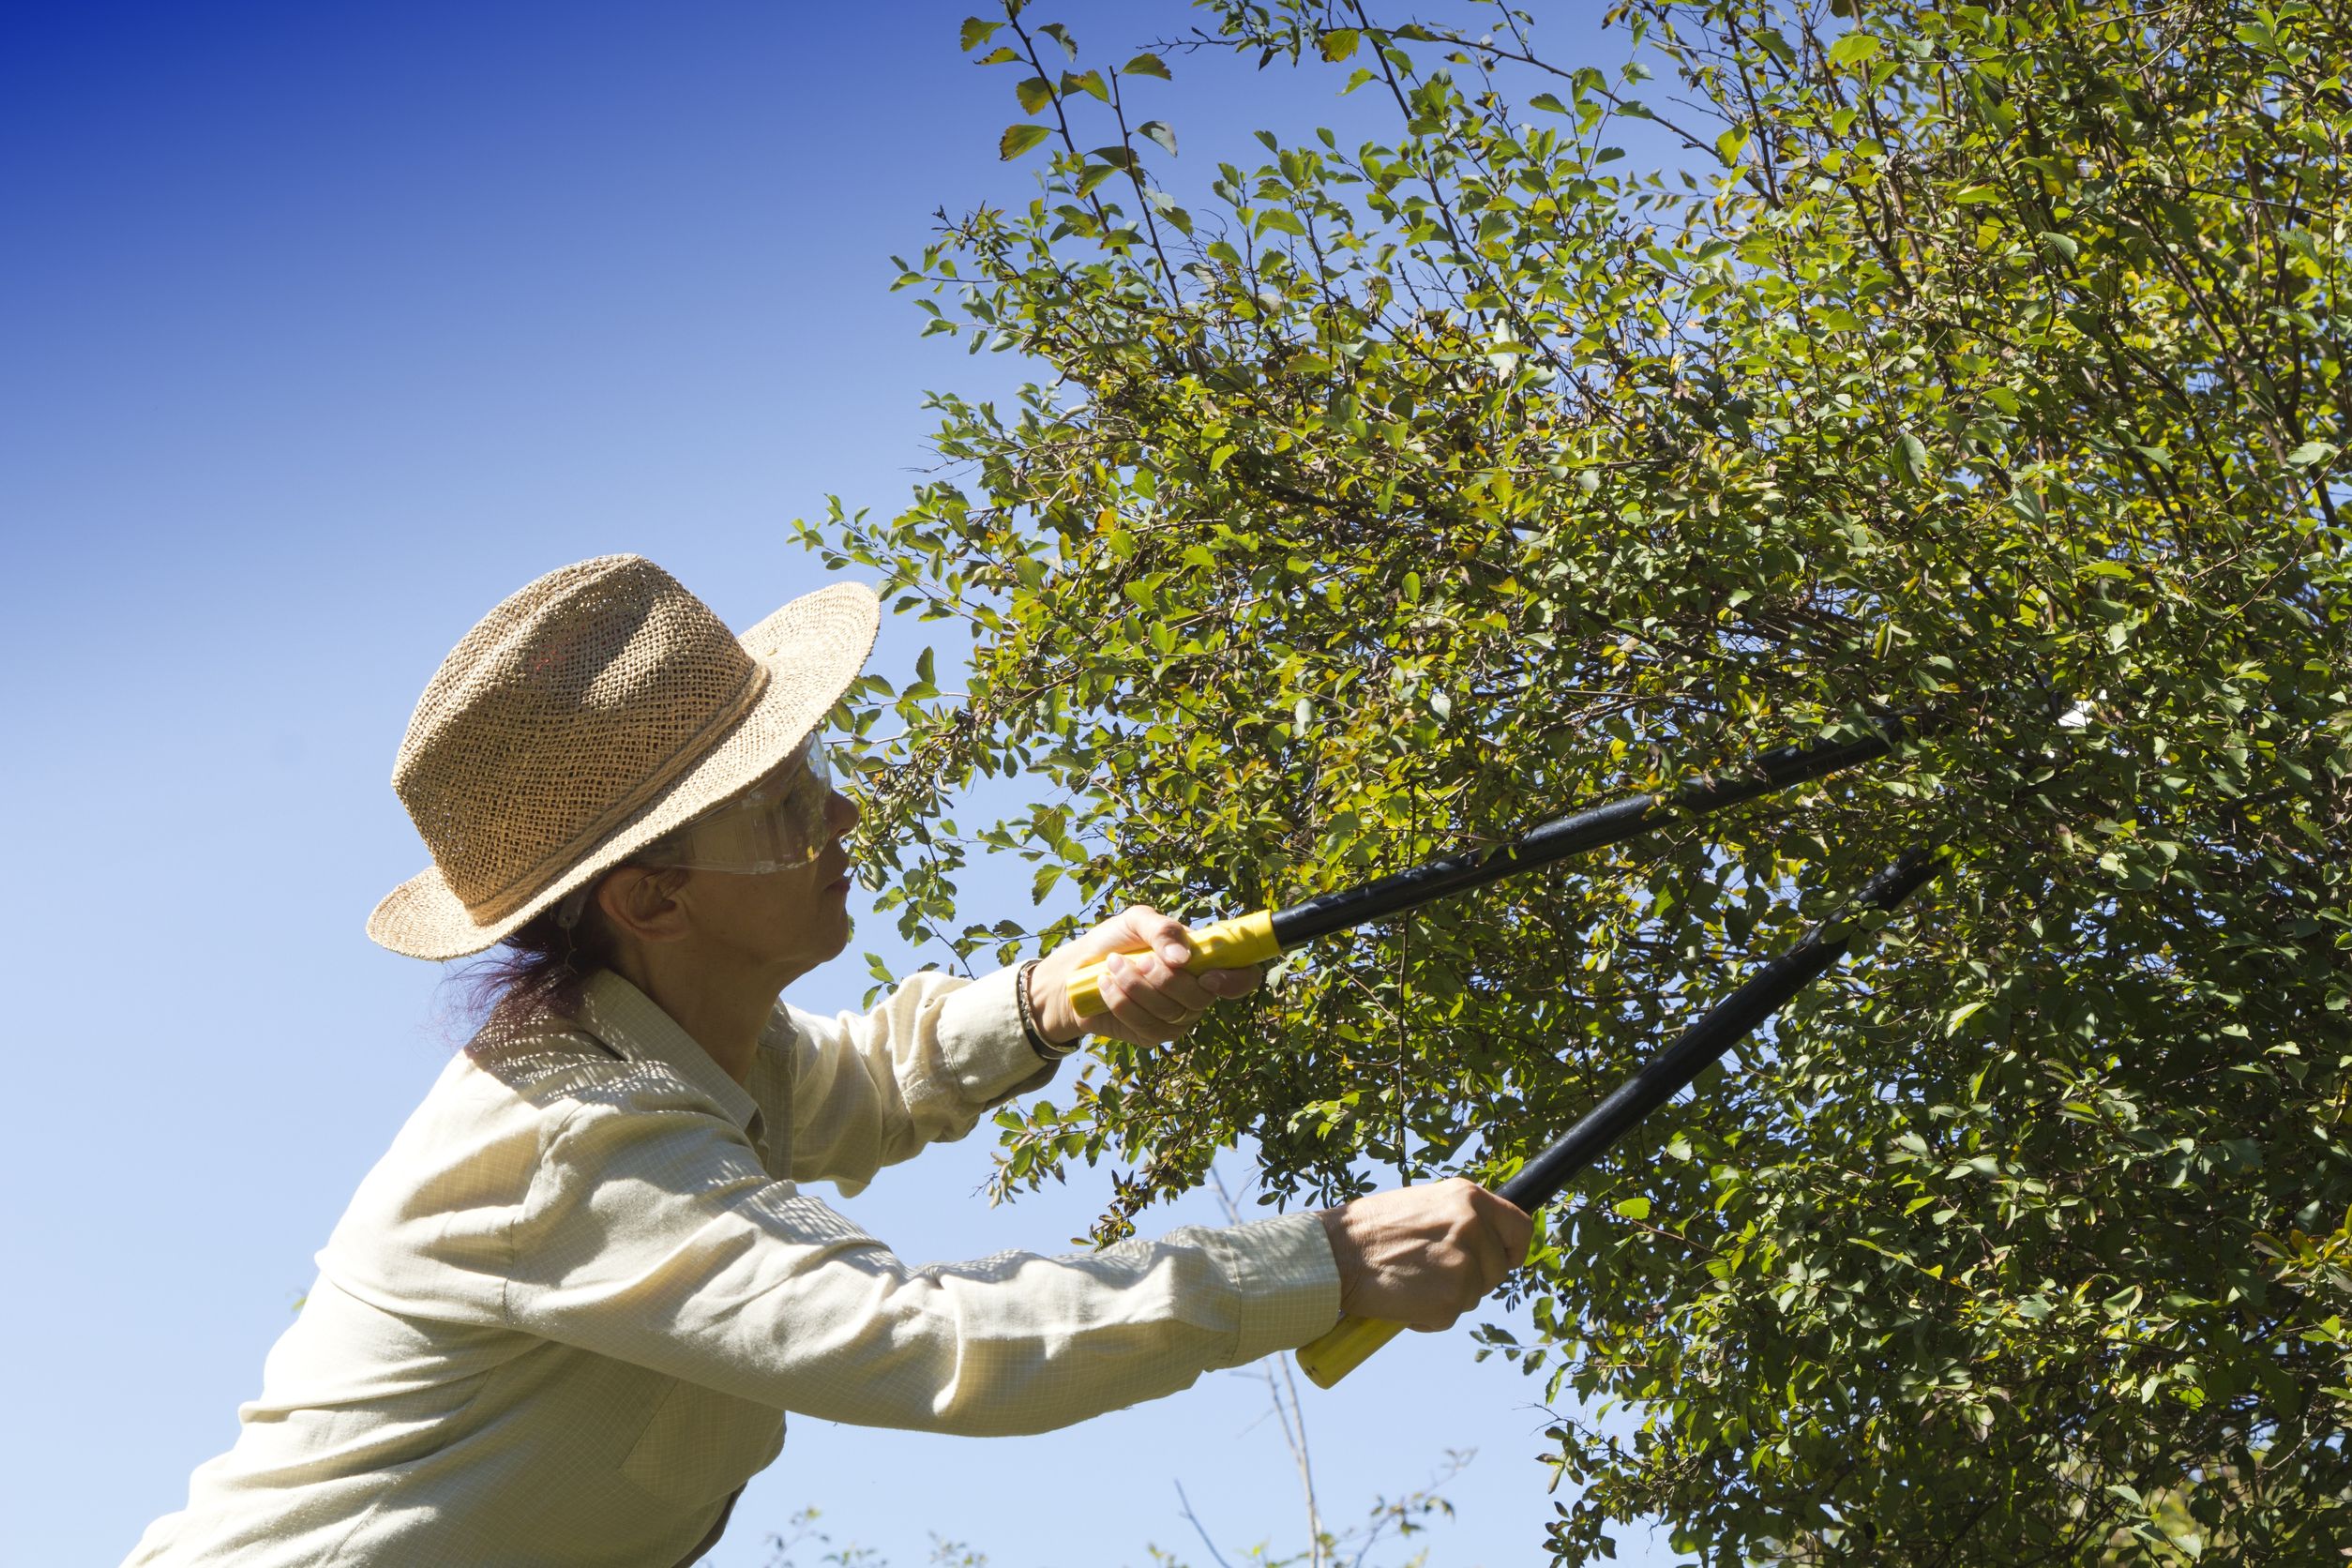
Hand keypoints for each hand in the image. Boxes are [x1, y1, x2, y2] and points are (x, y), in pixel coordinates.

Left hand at [1028, 904, 1262, 1046]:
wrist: (1074, 971)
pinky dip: (1122, 1001)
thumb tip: (1184, 957)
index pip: (1242, 977)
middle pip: (1200, 998)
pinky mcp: (1151, 1036)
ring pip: (1171, 1012)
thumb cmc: (1112, 942)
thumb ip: (1162, 929)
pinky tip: (1105, 984)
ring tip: (1113, 965)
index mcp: (1202, 962)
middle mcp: (1196, 993)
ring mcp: (1175, 1019)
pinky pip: (1145, 1025)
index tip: (1209, 975)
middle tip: (1138, 960)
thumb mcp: (1135, 921)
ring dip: (1137, 987)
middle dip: (1165, 979)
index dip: (1237, 980)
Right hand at [1318, 1178, 1532, 1330]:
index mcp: (1467, 1197)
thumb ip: (1455, 1218)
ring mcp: (1466, 1264)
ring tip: (1408, 1283)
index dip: (1514, 1250)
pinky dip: (1427, 1318)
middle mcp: (1473, 1226)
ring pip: (1473, 1296)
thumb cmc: (1368, 1231)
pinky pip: (1449, 1318)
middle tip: (1430, 1276)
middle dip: (1472, 1280)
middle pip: (1496, 1269)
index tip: (1504, 1261)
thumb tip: (1479, 1238)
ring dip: (1446, 1298)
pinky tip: (1401, 1300)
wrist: (1335, 1254)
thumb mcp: (1421, 1205)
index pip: (1519, 1227)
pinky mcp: (1452, 1299)